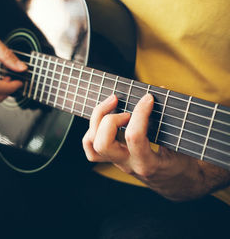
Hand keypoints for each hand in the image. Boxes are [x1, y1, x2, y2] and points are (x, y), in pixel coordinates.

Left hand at [82, 94, 207, 199]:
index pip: (134, 137)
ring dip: (97, 120)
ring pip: (92, 144)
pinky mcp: (112, 159)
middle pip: (103, 144)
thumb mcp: (183, 144)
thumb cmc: (182, 162)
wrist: (177, 185)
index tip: (148, 98)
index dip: (140, 113)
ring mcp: (117, 163)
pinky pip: (91, 148)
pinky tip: (106, 118)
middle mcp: (128, 165)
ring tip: (112, 105)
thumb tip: (159, 89)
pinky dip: (93, 130)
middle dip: (110, 119)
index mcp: (148, 164)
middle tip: (124, 107)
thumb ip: (172, 119)